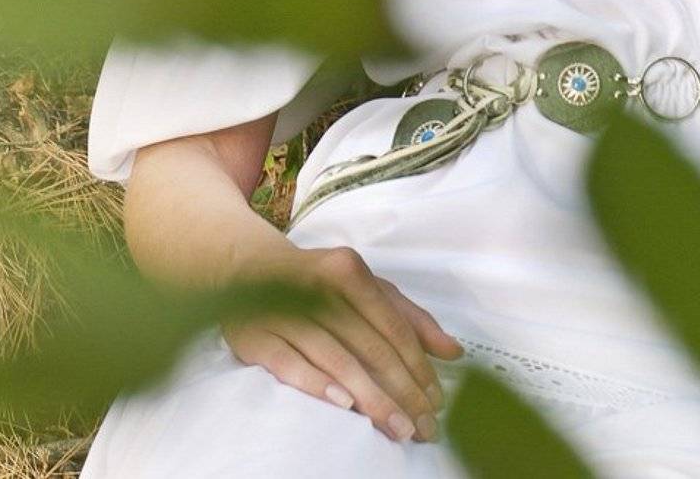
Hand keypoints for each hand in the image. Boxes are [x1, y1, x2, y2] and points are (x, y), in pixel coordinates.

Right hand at [220, 243, 464, 444]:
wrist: (245, 270)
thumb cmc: (318, 284)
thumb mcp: (364, 289)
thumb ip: (408, 317)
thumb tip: (453, 351)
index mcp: (348, 271)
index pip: (392, 325)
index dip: (417, 365)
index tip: (436, 401)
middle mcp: (317, 287)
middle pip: (368, 346)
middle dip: (401, 391)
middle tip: (423, 427)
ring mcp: (283, 311)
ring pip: (336, 358)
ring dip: (370, 397)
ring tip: (397, 429)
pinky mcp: (255, 336)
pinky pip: (290, 365)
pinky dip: (318, 385)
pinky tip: (345, 406)